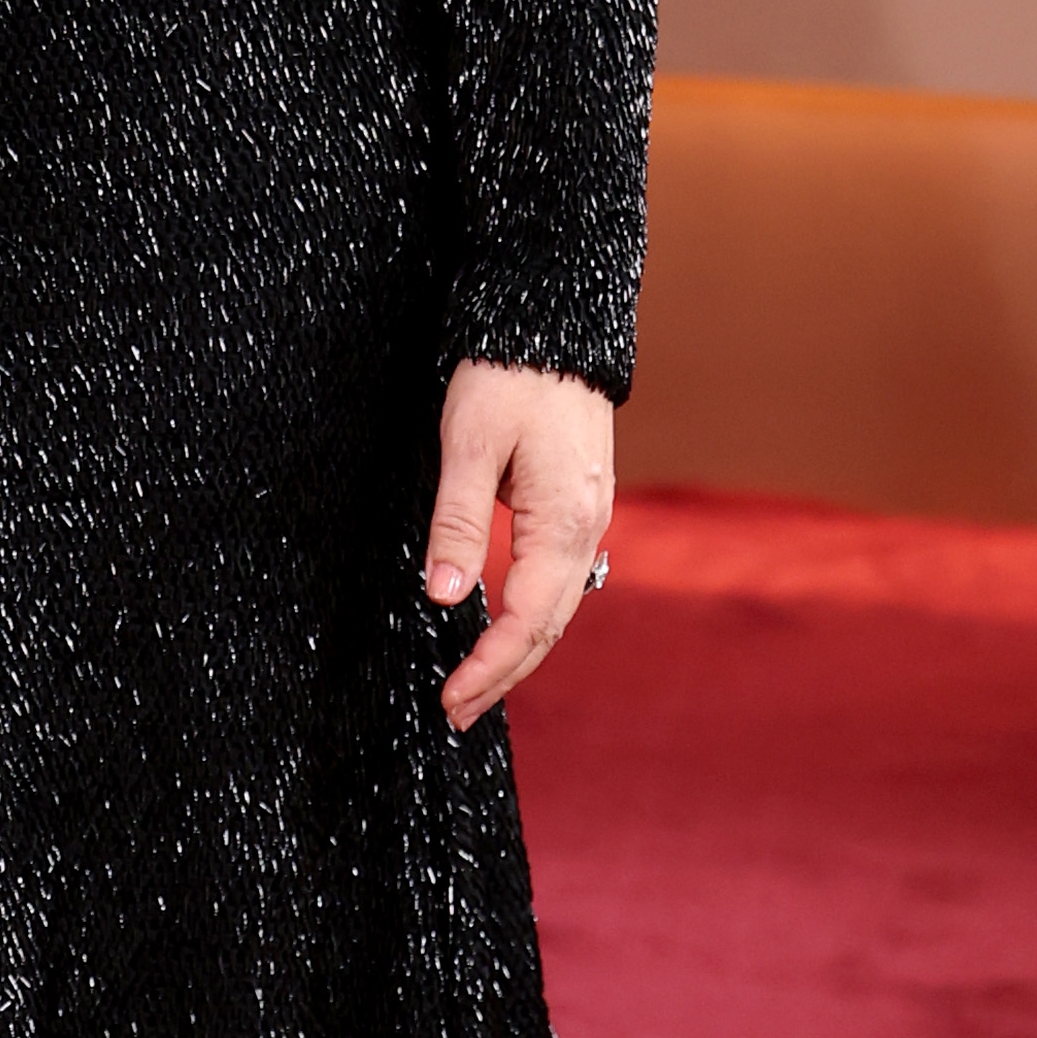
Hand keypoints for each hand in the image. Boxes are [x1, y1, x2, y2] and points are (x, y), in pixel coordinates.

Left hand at [424, 358, 615, 733]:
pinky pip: (561, 578)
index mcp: (563, 521)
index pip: (527, 619)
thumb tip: (447, 596)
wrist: (553, 322)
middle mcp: (587, 527)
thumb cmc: (507, 375)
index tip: (450, 699)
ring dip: (520, 651)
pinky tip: (508, 626)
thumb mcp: (470, 446)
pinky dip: (534, 616)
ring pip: (559, 606)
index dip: (489, 667)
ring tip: (478, 687)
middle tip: (457, 714)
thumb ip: (458, 523)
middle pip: (549, 626)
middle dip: (504, 675)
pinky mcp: (581, 502)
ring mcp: (590, 516)